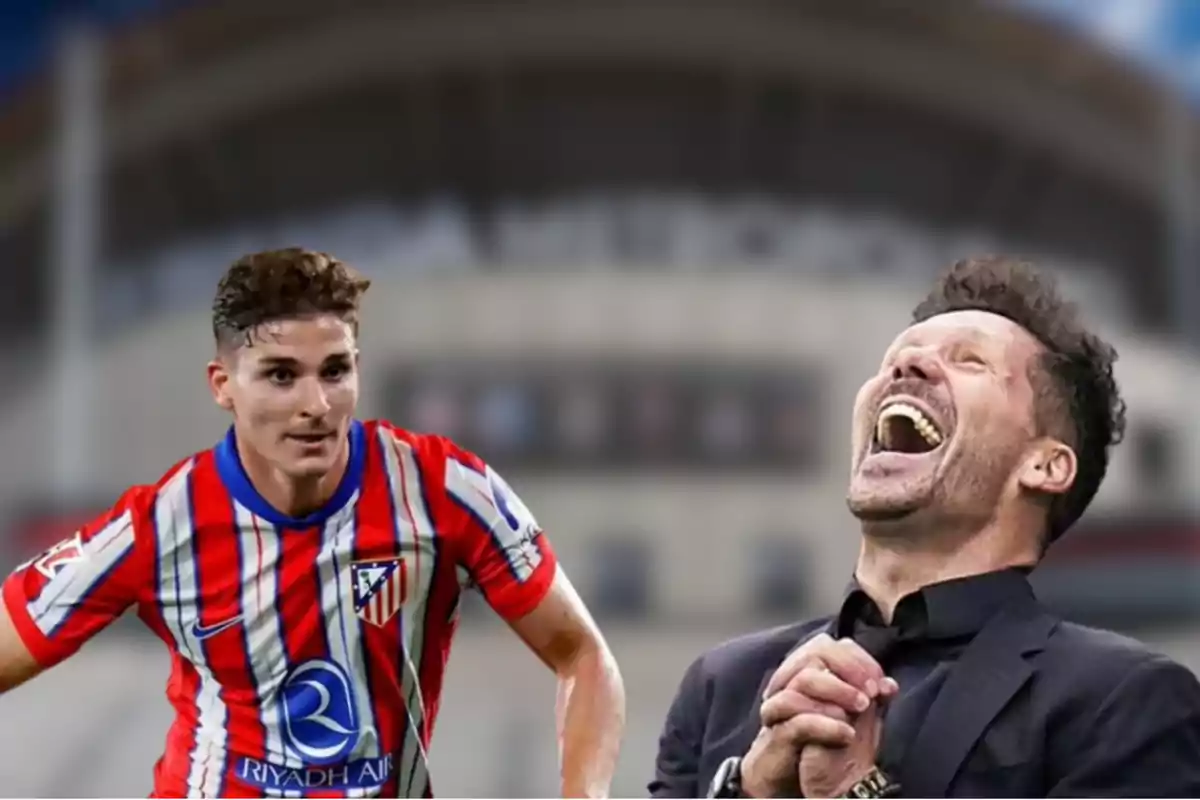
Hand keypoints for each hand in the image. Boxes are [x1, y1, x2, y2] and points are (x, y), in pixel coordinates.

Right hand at [741, 634, 890, 797]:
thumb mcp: (854, 716)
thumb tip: (890, 684)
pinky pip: (799, 720)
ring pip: (804, 679)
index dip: (858, 659)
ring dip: (839, 690)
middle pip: (816, 651)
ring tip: (863, 708)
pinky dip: (827, 724)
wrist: (797, 779)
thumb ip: (870, 697)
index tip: (880, 682)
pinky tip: (847, 733)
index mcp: (809, 671)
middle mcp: (791, 680)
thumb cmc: (826, 740)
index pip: (831, 645)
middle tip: (873, 691)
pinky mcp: (776, 732)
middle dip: (849, 667)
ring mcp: (781, 704)